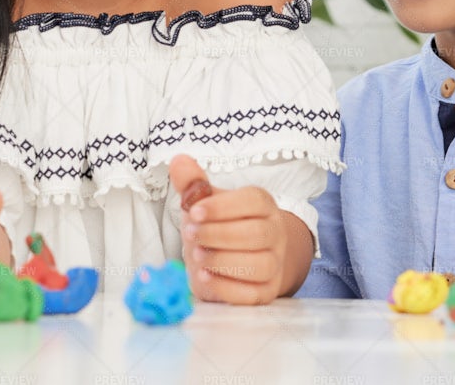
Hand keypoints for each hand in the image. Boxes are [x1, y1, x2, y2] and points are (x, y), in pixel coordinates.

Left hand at [170, 154, 291, 304]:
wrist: (245, 258)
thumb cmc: (223, 226)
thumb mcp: (207, 204)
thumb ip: (193, 184)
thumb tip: (178, 160)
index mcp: (263, 206)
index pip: (253, 201)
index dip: (223, 207)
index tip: (194, 211)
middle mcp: (275, 233)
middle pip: (257, 234)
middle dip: (218, 235)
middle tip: (190, 235)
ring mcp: (275, 264)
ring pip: (259, 264)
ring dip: (222, 261)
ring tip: (196, 257)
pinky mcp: (266, 292)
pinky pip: (252, 294)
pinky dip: (226, 287)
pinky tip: (204, 277)